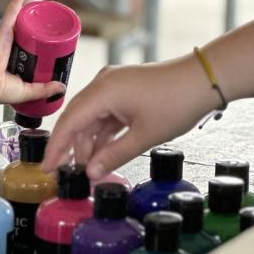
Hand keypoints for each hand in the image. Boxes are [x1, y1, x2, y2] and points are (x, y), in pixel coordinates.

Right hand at [0, 0, 65, 106]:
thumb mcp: (27, 91)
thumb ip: (44, 89)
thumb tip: (61, 86)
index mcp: (11, 62)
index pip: (26, 50)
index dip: (36, 46)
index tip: (47, 46)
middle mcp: (7, 48)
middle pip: (24, 34)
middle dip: (35, 30)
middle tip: (49, 28)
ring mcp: (4, 39)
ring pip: (19, 22)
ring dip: (28, 13)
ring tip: (42, 8)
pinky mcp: (2, 33)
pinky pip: (10, 13)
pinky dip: (16, 2)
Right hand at [41, 57, 214, 179]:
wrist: (206, 79)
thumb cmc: (178, 102)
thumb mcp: (144, 136)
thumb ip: (113, 156)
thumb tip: (91, 174)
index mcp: (102, 91)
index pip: (68, 122)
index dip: (55, 148)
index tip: (47, 168)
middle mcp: (103, 84)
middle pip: (75, 118)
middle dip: (70, 147)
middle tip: (65, 173)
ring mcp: (114, 84)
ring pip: (90, 117)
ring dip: (88, 142)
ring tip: (90, 168)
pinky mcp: (125, 89)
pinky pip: (104, 112)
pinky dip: (102, 133)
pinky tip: (103, 152)